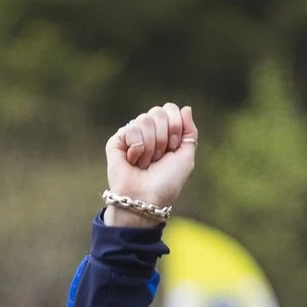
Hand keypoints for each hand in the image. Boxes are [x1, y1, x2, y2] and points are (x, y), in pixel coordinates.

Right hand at [103, 103, 198, 223]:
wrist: (146, 198)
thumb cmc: (166, 182)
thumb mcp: (186, 156)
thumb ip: (190, 131)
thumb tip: (185, 107)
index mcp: (164, 132)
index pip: (170, 109)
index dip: (175, 127)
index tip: (173, 148)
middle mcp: (147, 131)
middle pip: (158, 111)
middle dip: (163, 137)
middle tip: (158, 158)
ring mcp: (131, 135)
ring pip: (144, 120)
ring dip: (150, 146)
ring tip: (145, 163)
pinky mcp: (116, 141)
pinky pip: (130, 129)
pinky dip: (137, 148)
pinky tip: (133, 161)